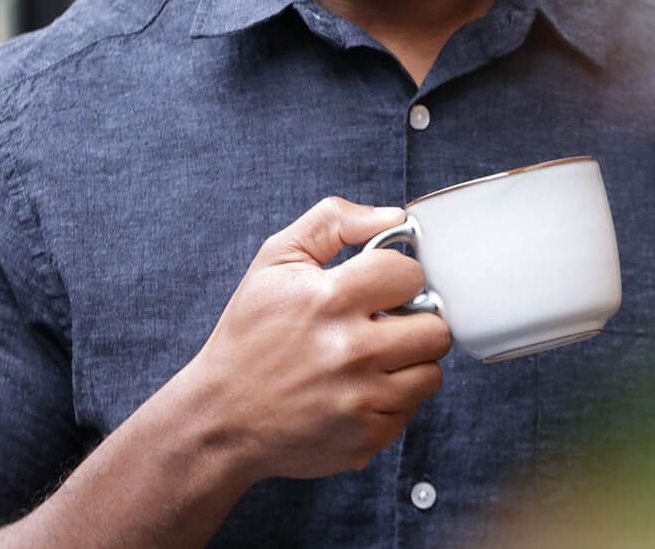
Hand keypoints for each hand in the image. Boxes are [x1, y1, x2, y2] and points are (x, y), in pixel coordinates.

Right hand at [183, 197, 450, 481]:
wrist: (221, 416)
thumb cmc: (249, 333)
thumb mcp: (276, 259)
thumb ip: (333, 222)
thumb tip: (393, 217)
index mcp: (329, 299)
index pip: (409, 273)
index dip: (398, 274)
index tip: (383, 284)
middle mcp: (349, 351)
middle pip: (434, 328)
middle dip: (414, 318)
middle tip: (386, 320)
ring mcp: (360, 400)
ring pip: (431, 371)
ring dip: (409, 360)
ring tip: (376, 353)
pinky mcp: (366, 438)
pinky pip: (411, 409)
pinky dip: (393, 397)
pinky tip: (361, 386)